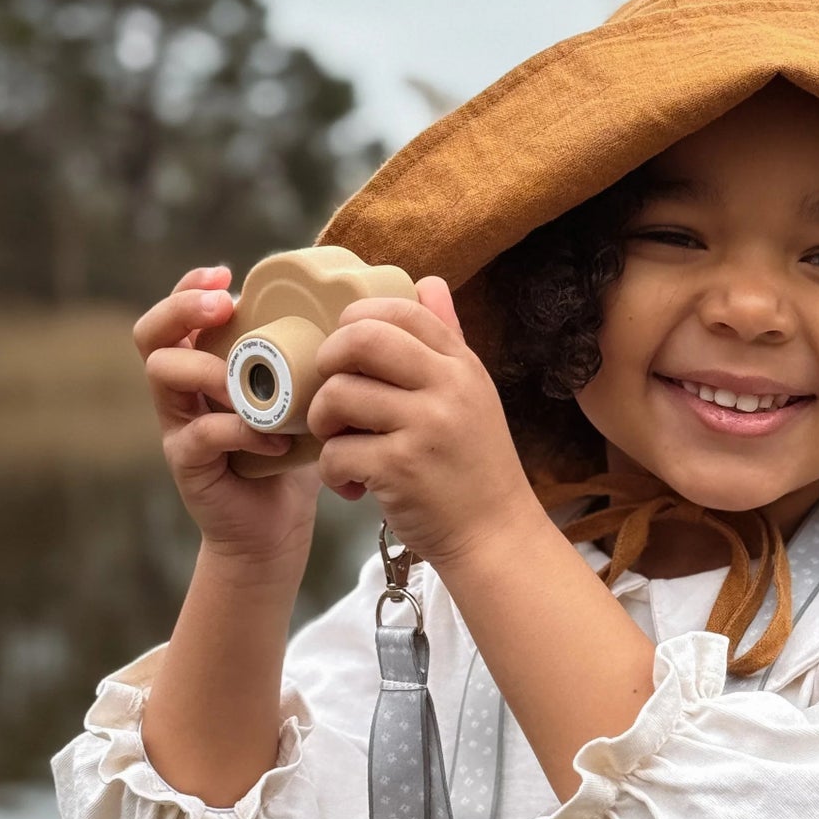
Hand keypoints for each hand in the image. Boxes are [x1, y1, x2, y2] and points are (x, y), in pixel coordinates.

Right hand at [134, 264, 320, 570]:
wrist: (277, 527)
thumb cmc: (294, 454)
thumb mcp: (304, 397)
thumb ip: (310, 360)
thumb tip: (362, 310)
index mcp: (207, 363)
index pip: (179, 312)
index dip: (192, 287)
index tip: (227, 275)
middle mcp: (183, 390)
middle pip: (151, 334)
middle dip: (183, 310)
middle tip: (223, 306)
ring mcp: (179, 426)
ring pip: (163, 375)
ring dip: (208, 368)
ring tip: (248, 382)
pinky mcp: (187, 463)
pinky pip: (199, 435)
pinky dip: (239, 431)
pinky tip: (275, 443)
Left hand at [307, 276, 534, 566]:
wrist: (495, 536)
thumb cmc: (474, 468)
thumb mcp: (472, 395)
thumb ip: (448, 339)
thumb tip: (427, 283)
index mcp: (461, 365)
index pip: (401, 309)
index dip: (357, 319)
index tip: (346, 353)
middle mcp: (448, 387)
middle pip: (361, 338)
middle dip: (328, 360)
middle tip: (330, 392)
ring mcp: (426, 426)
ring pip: (339, 394)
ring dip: (323, 422)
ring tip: (340, 442)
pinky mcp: (401, 468)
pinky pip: (336, 451)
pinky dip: (332, 470)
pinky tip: (351, 484)